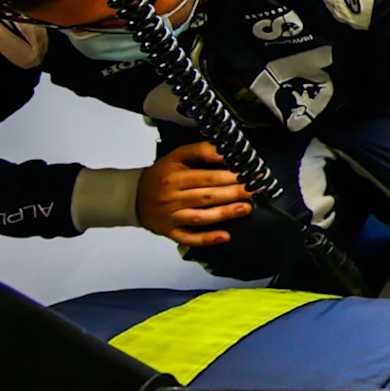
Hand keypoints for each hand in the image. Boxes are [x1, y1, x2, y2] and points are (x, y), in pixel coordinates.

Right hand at [137, 141, 252, 247]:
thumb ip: (200, 152)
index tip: (250, 175)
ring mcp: (171, 217)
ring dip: (225, 214)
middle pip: (207, 196)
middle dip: (234, 193)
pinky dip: (207, 238)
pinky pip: (190, 238)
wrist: (134, 196)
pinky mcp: (170, 232)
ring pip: (201, 217)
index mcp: (174, 177)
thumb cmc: (160, 175)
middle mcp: (172, 198)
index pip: (207, 177)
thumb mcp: (176, 156)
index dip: (231, 176)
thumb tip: (224, 153)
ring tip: (246, 208)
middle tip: (255, 191)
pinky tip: (224, 237)